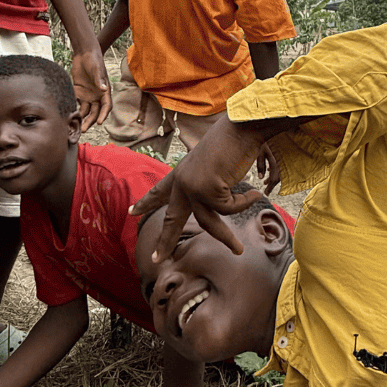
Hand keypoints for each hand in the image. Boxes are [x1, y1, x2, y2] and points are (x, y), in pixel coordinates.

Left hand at [71, 46, 111, 129]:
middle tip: (84, 129)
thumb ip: (99, 79)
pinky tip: (69, 116)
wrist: (83, 53)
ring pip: (86, 111)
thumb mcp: (97, 69)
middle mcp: (97, 96)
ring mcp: (88, 95)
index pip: (106, 106)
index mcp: (104, 91)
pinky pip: (78, 104)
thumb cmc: (94, 60)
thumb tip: (104, 89)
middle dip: (90, 121)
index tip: (99, 122)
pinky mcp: (79, 93)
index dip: (103, 115)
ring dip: (82, 119)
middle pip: (95, 112)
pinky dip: (75, 110)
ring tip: (76, 126)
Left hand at [130, 116, 266, 258]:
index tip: (132, 212)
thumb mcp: (215, 164)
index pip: (160, 190)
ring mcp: (193, 186)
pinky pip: (230, 209)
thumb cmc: (234, 141)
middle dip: (165, 241)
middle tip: (156, 259)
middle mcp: (183, 181)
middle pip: (172, 218)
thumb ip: (207, 182)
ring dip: (226, 239)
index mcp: (182, 171)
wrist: (242, 127)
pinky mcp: (207, 190)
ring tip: (238, 250)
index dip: (147, 202)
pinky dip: (245, 202)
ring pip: (208, 223)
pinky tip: (254, 193)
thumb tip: (215, 201)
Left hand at [255, 143, 280, 193]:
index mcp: (276, 161)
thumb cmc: (264, 138)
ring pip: (279, 171)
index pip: (275, 179)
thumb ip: (260, 164)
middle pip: (278, 177)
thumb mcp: (259, 151)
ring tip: (265, 181)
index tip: (266, 193)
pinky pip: (279, 165)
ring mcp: (282, 158)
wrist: (275, 125)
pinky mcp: (282, 154)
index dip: (270, 187)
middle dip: (271, 184)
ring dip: (272, 177)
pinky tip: (268, 170)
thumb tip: (261, 178)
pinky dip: (273, 169)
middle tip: (265, 190)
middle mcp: (281, 161)